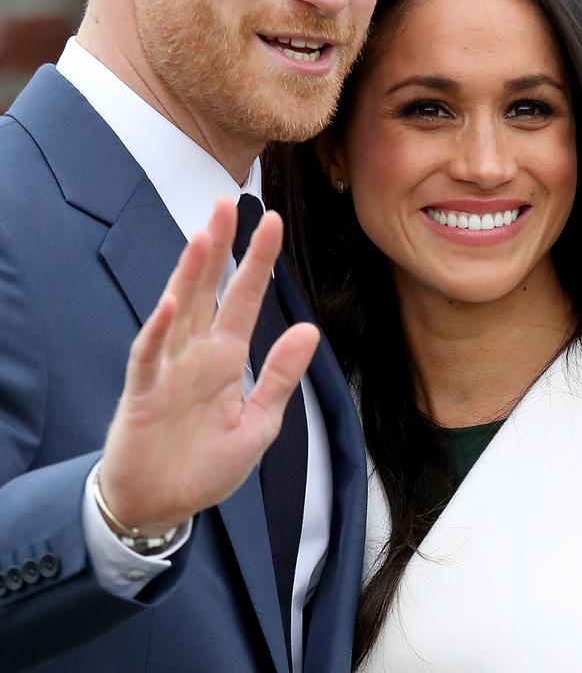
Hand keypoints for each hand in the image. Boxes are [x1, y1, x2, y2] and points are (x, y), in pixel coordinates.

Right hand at [98, 196, 318, 535]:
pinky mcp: (142, 393)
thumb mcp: (258, 425)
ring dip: (190, 273)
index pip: (245, 298)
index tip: (273, 221)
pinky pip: (150, 355)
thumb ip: (280, 377)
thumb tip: (308, 329)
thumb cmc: (205, 465)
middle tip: (228, 203)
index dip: (258, 261)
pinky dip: (158, 330)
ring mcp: (168, 368)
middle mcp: (197, 353)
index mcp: (227, 357)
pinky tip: (170, 303)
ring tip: (203, 236)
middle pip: (209, 289)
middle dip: (219, 247)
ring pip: (179, 309)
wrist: (160, 507)